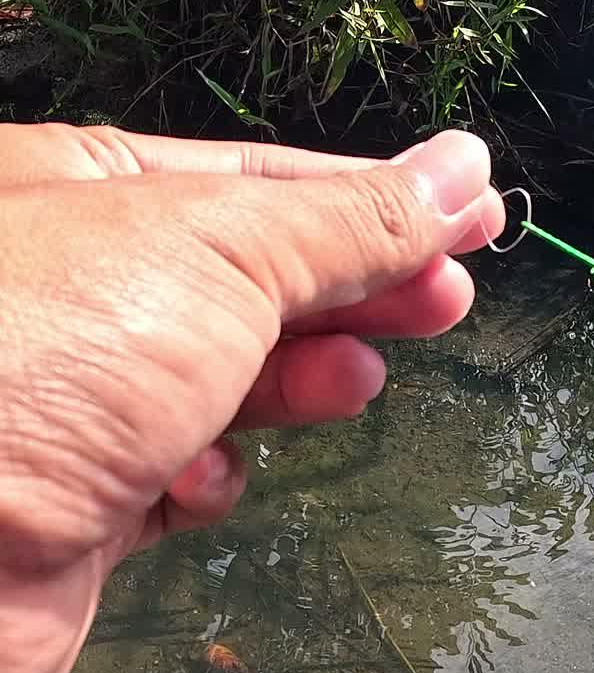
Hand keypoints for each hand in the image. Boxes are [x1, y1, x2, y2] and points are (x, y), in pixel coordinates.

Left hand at [0, 124, 502, 672]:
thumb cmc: (35, 362)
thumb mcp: (221, 250)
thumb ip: (348, 219)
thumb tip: (457, 170)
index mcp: (83, 187)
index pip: (262, 179)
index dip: (378, 196)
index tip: (470, 214)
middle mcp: (73, 285)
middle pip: (254, 275)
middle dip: (357, 289)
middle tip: (447, 298)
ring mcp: (73, 396)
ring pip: (225, 376)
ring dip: (302, 379)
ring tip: (358, 380)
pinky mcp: (75, 502)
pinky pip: (176, 476)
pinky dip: (212, 474)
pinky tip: (211, 474)